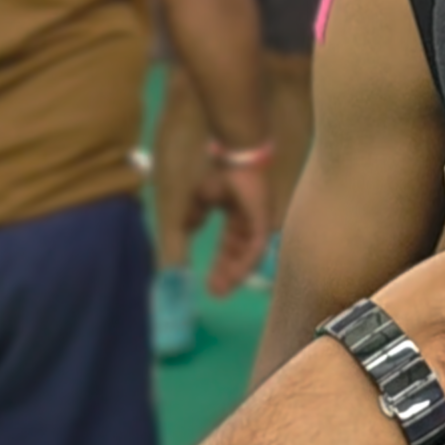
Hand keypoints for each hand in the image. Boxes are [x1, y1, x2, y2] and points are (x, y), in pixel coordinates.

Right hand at [191, 161, 272, 296]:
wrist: (225, 152)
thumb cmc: (206, 173)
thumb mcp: (187, 206)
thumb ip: (184, 230)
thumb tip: (181, 253)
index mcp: (232, 209)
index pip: (230, 243)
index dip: (220, 263)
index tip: (207, 282)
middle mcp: (248, 214)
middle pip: (240, 250)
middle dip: (227, 272)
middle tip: (216, 292)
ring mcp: (257, 214)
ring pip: (250, 251)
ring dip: (235, 272)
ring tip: (221, 289)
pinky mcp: (263, 215)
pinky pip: (257, 245)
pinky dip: (246, 262)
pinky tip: (236, 277)